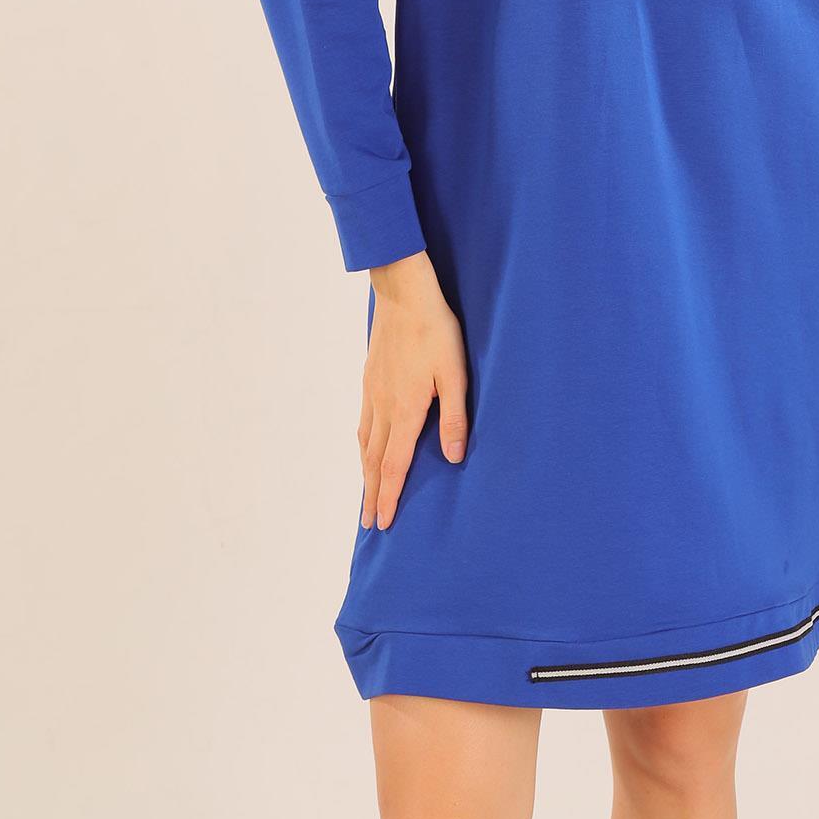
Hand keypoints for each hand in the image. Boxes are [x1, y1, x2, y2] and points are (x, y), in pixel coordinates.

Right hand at [358, 252, 469, 530]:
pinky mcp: (370, 378)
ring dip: (365, 473)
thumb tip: (454, 457)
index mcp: (406, 410)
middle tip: (368, 524)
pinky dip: (363, 446)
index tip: (383, 522)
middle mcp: (384, 407)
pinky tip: (365, 448)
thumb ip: (455, 416)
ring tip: (366, 495)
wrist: (404, 294)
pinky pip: (363, 423)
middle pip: (374, 461)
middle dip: (372, 494)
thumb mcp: (456, 373)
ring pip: (365, 443)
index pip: (394, 465)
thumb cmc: (436, 331)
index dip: (389, 496)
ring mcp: (373, 392)